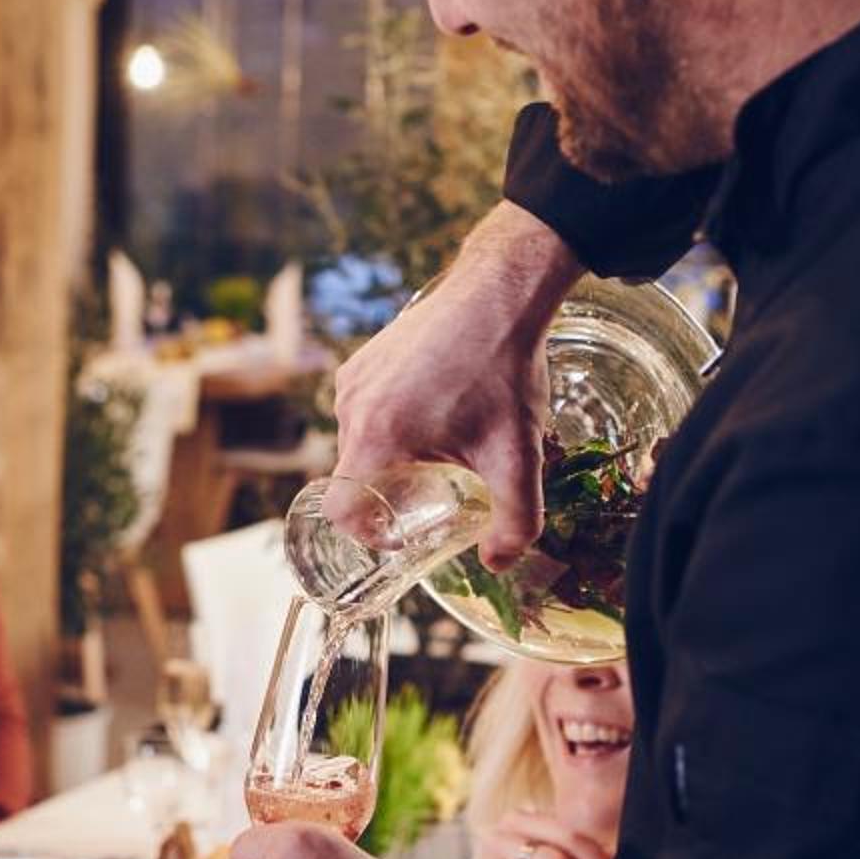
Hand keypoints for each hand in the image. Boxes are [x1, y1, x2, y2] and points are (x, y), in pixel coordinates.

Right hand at [333, 203, 576, 565]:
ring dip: (392, 454)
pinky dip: (392, 420)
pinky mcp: (367, 354)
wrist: (500, 294)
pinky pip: (366, 406)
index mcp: (376, 437)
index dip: (367, 533)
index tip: (402, 532)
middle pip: (354, 474)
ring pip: (360, 439)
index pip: (340, 509)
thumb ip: (516, 524)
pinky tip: (436, 410)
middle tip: (438, 491)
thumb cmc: (504, 373)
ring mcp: (356, 376)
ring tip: (442, 446)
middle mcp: (353, 406)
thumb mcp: (519, 459)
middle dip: (391, 492)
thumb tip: (497, 563)